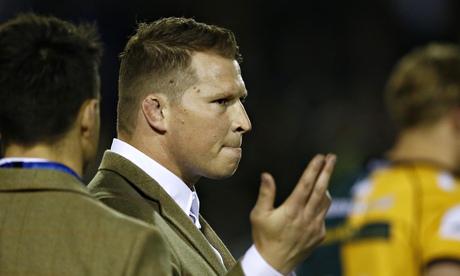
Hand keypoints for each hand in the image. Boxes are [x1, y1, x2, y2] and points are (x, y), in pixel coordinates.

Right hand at [250, 153, 335, 274]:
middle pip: (321, 189)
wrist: (274, 263)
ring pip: (325, 201)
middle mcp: (306, 217)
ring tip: (324, 175)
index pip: (305, 185)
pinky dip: (321, 204)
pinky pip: (323, 214)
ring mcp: (315, 226)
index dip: (313, 169)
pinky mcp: (319, 234)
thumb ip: (265, 194)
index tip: (320, 157)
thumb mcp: (259, 215)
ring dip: (325, 187)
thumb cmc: (264, 237)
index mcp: (291, 210)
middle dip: (327, 171)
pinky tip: (315, 201)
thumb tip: (266, 175)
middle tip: (332, 157)